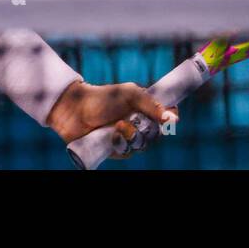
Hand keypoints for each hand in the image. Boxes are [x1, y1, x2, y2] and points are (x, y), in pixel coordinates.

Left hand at [46, 80, 178, 154]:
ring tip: (118, 126)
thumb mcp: (129, 94)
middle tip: (133, 121)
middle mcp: (138, 124)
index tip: (172, 118)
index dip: (172, 117)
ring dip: (132, 136)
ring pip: (142, 145)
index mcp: (144, 108)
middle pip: (156, 134)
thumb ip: (151, 104)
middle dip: (147, 129)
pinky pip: (127, 153)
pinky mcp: (116, 150)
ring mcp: (127, 138)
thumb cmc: (102, 98)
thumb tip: (174, 119)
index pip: (166, 115)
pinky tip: (111, 136)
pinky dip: (121, 145)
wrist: (75, 110)